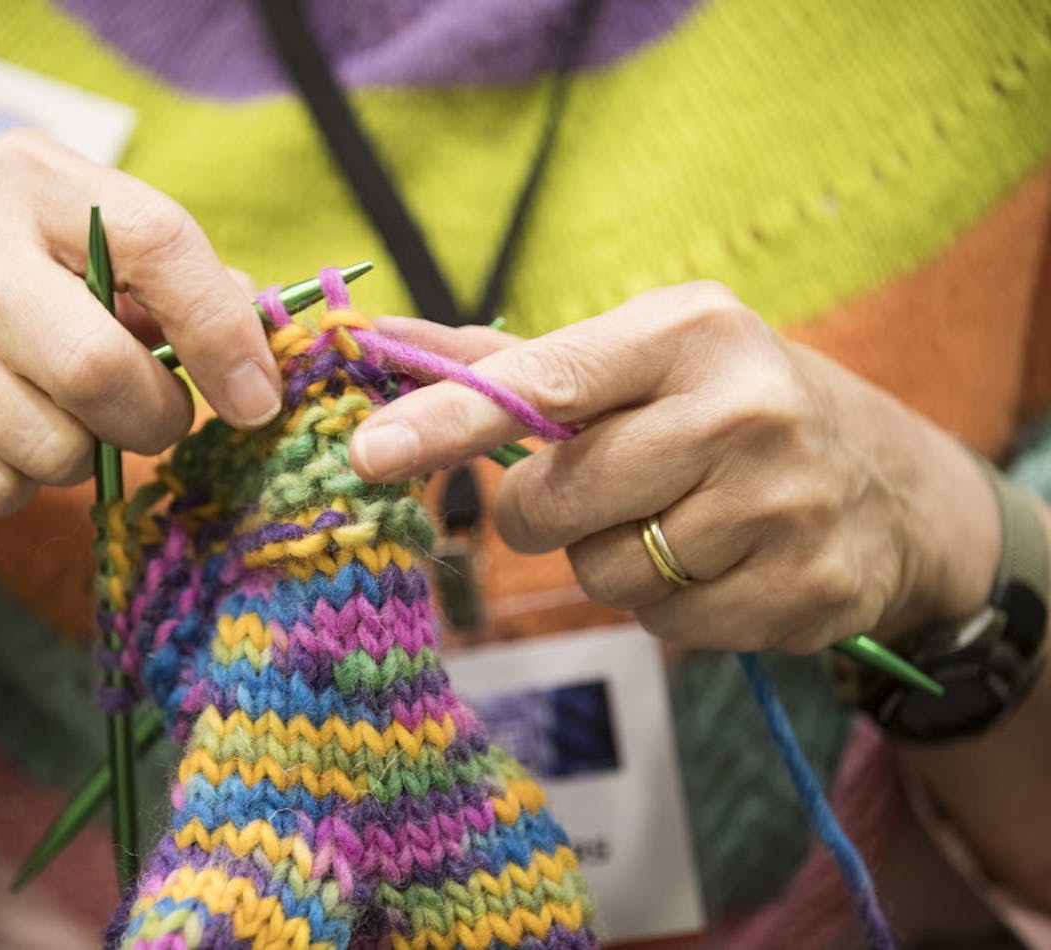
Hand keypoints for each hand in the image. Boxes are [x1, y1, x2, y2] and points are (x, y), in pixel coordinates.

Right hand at [0, 130, 279, 523]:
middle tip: (151, 420)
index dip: (223, 332)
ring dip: (78, 458)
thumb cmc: (31, 294)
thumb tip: (257, 357)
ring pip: (52, 449)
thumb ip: (185, 289)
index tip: (256, 399)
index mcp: (28, 180)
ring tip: (48, 415)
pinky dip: (14, 487)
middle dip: (152, 418)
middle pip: (99, 370)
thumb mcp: (99, 258)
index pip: (158, 243)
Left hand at [349, 282, 999, 653]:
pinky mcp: (806, 591)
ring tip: (676, 521)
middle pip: (556, 503)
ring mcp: (784, 506)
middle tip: (598, 490)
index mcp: (689, 331)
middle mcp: (744, 409)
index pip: (544, 381)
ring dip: (613, 562)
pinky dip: (670, 606)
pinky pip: (665, 628)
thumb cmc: (723, 405)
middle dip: (548, 513)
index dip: (448, 421)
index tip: (369, 451)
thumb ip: (510, 362)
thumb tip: (382, 338)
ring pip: (604, 576)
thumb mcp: (640, 355)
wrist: (886, 481)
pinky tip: (720, 562)